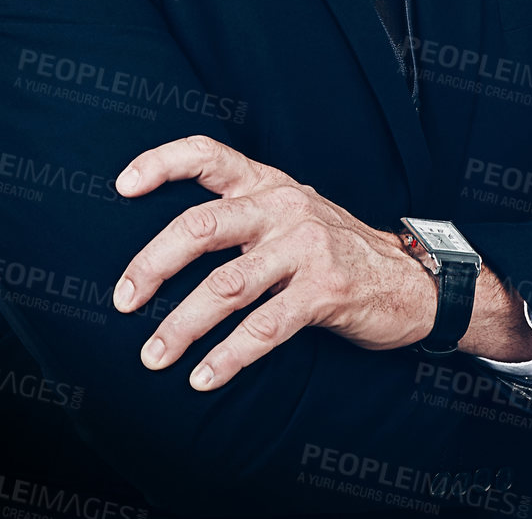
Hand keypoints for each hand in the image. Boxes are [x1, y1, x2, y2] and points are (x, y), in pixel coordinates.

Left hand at [111, 137, 440, 389]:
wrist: (410, 280)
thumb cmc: (335, 249)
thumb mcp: (291, 214)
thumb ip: (241, 216)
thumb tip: (164, 242)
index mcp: (269, 184)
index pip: (208, 154)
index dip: (162, 163)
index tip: (122, 186)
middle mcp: (284, 207)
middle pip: (201, 226)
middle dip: (153, 265)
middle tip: (122, 300)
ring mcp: (306, 247)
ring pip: (226, 287)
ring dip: (183, 326)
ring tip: (153, 356)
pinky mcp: (325, 289)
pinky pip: (263, 328)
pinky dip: (227, 357)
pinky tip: (203, 378)